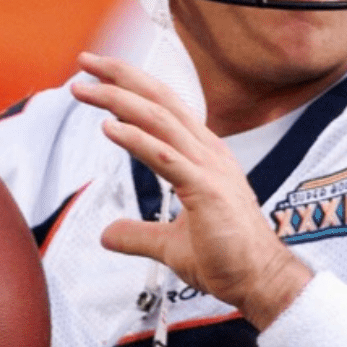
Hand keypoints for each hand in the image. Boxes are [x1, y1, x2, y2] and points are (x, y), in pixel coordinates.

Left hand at [70, 52, 310, 328]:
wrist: (261, 281)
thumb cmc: (228, 258)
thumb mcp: (170, 244)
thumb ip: (138, 234)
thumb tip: (107, 234)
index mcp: (203, 156)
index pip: (163, 108)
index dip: (131, 87)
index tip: (97, 76)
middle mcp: (208, 153)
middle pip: (160, 101)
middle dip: (121, 77)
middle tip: (85, 64)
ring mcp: (209, 169)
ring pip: (160, 121)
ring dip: (119, 100)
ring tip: (86, 90)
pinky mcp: (207, 191)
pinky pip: (166, 157)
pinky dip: (136, 139)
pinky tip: (109, 127)